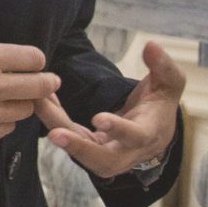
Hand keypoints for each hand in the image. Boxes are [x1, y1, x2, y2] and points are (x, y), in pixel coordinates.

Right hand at [0, 36, 59, 146]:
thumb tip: (9, 56)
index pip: (35, 58)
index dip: (35, 60)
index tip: (32, 63)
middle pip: (41, 86)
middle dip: (46, 83)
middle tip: (46, 82)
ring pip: (26, 109)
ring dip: (20, 102)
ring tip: (6, 97)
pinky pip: (7, 127)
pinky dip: (3, 119)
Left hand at [38, 40, 184, 178]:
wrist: (154, 130)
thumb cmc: (160, 104)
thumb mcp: (169, 84)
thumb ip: (164, 67)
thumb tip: (151, 46)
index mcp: (148, 134)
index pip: (135, 136)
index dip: (118, 129)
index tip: (99, 118)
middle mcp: (128, 151)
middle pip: (104, 160)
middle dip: (78, 147)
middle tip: (55, 134)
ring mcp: (107, 154)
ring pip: (80, 151)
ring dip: (58, 129)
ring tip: (39, 103)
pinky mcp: (91, 149)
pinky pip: (71, 138)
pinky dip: (55, 120)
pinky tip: (42, 99)